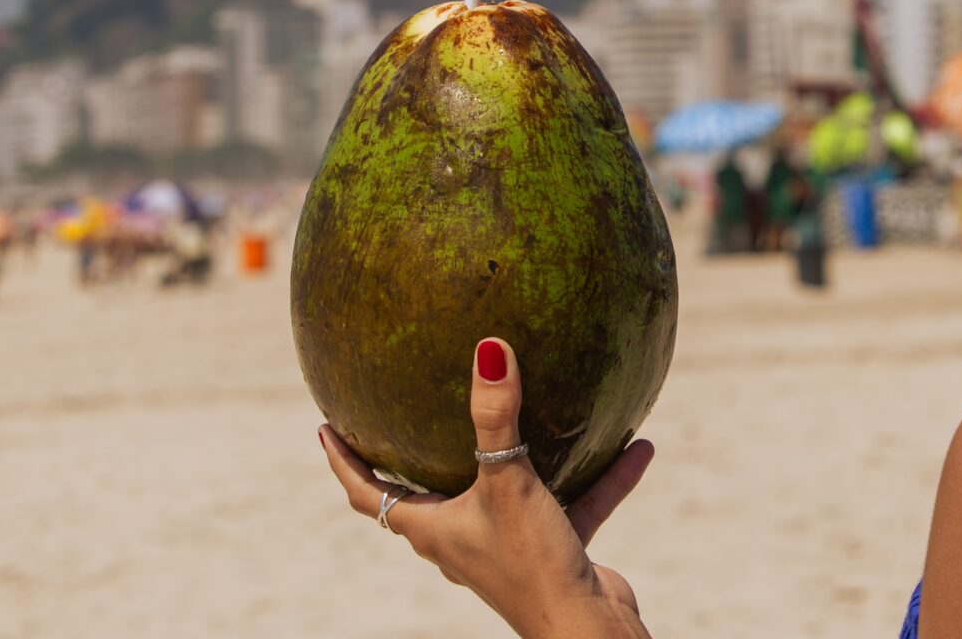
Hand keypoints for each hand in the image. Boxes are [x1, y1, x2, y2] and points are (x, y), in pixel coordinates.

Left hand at [319, 338, 654, 638]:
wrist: (587, 630)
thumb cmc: (531, 566)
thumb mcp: (508, 482)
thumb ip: (496, 416)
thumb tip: (488, 350)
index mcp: (432, 530)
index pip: (365, 493)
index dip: (342, 460)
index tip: (325, 425)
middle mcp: (462, 539)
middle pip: (425, 493)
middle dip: (417, 453)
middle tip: (409, 406)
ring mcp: (507, 546)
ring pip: (508, 490)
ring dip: (525, 453)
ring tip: (537, 404)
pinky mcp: (552, 551)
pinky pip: (574, 502)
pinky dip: (599, 478)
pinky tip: (636, 447)